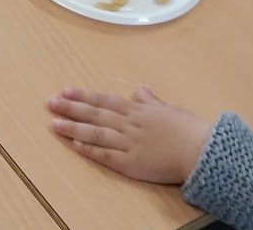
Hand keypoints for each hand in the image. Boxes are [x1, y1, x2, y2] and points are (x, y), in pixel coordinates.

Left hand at [46, 86, 210, 184]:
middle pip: (95, 115)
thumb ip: (152, 102)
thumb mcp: (170, 110)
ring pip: (96, 133)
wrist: (202, 150)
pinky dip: (90, 150)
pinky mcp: (132, 163)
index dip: (84, 96)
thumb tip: (141, 90)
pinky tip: (75, 145)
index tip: (65, 91)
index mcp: (138, 111)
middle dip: (71, 108)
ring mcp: (129, 143)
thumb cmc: (190, 130)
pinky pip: (107, 155)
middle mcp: (129, 124)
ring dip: (74, 128)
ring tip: (54, 124)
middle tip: (50, 103)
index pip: (105, 101)